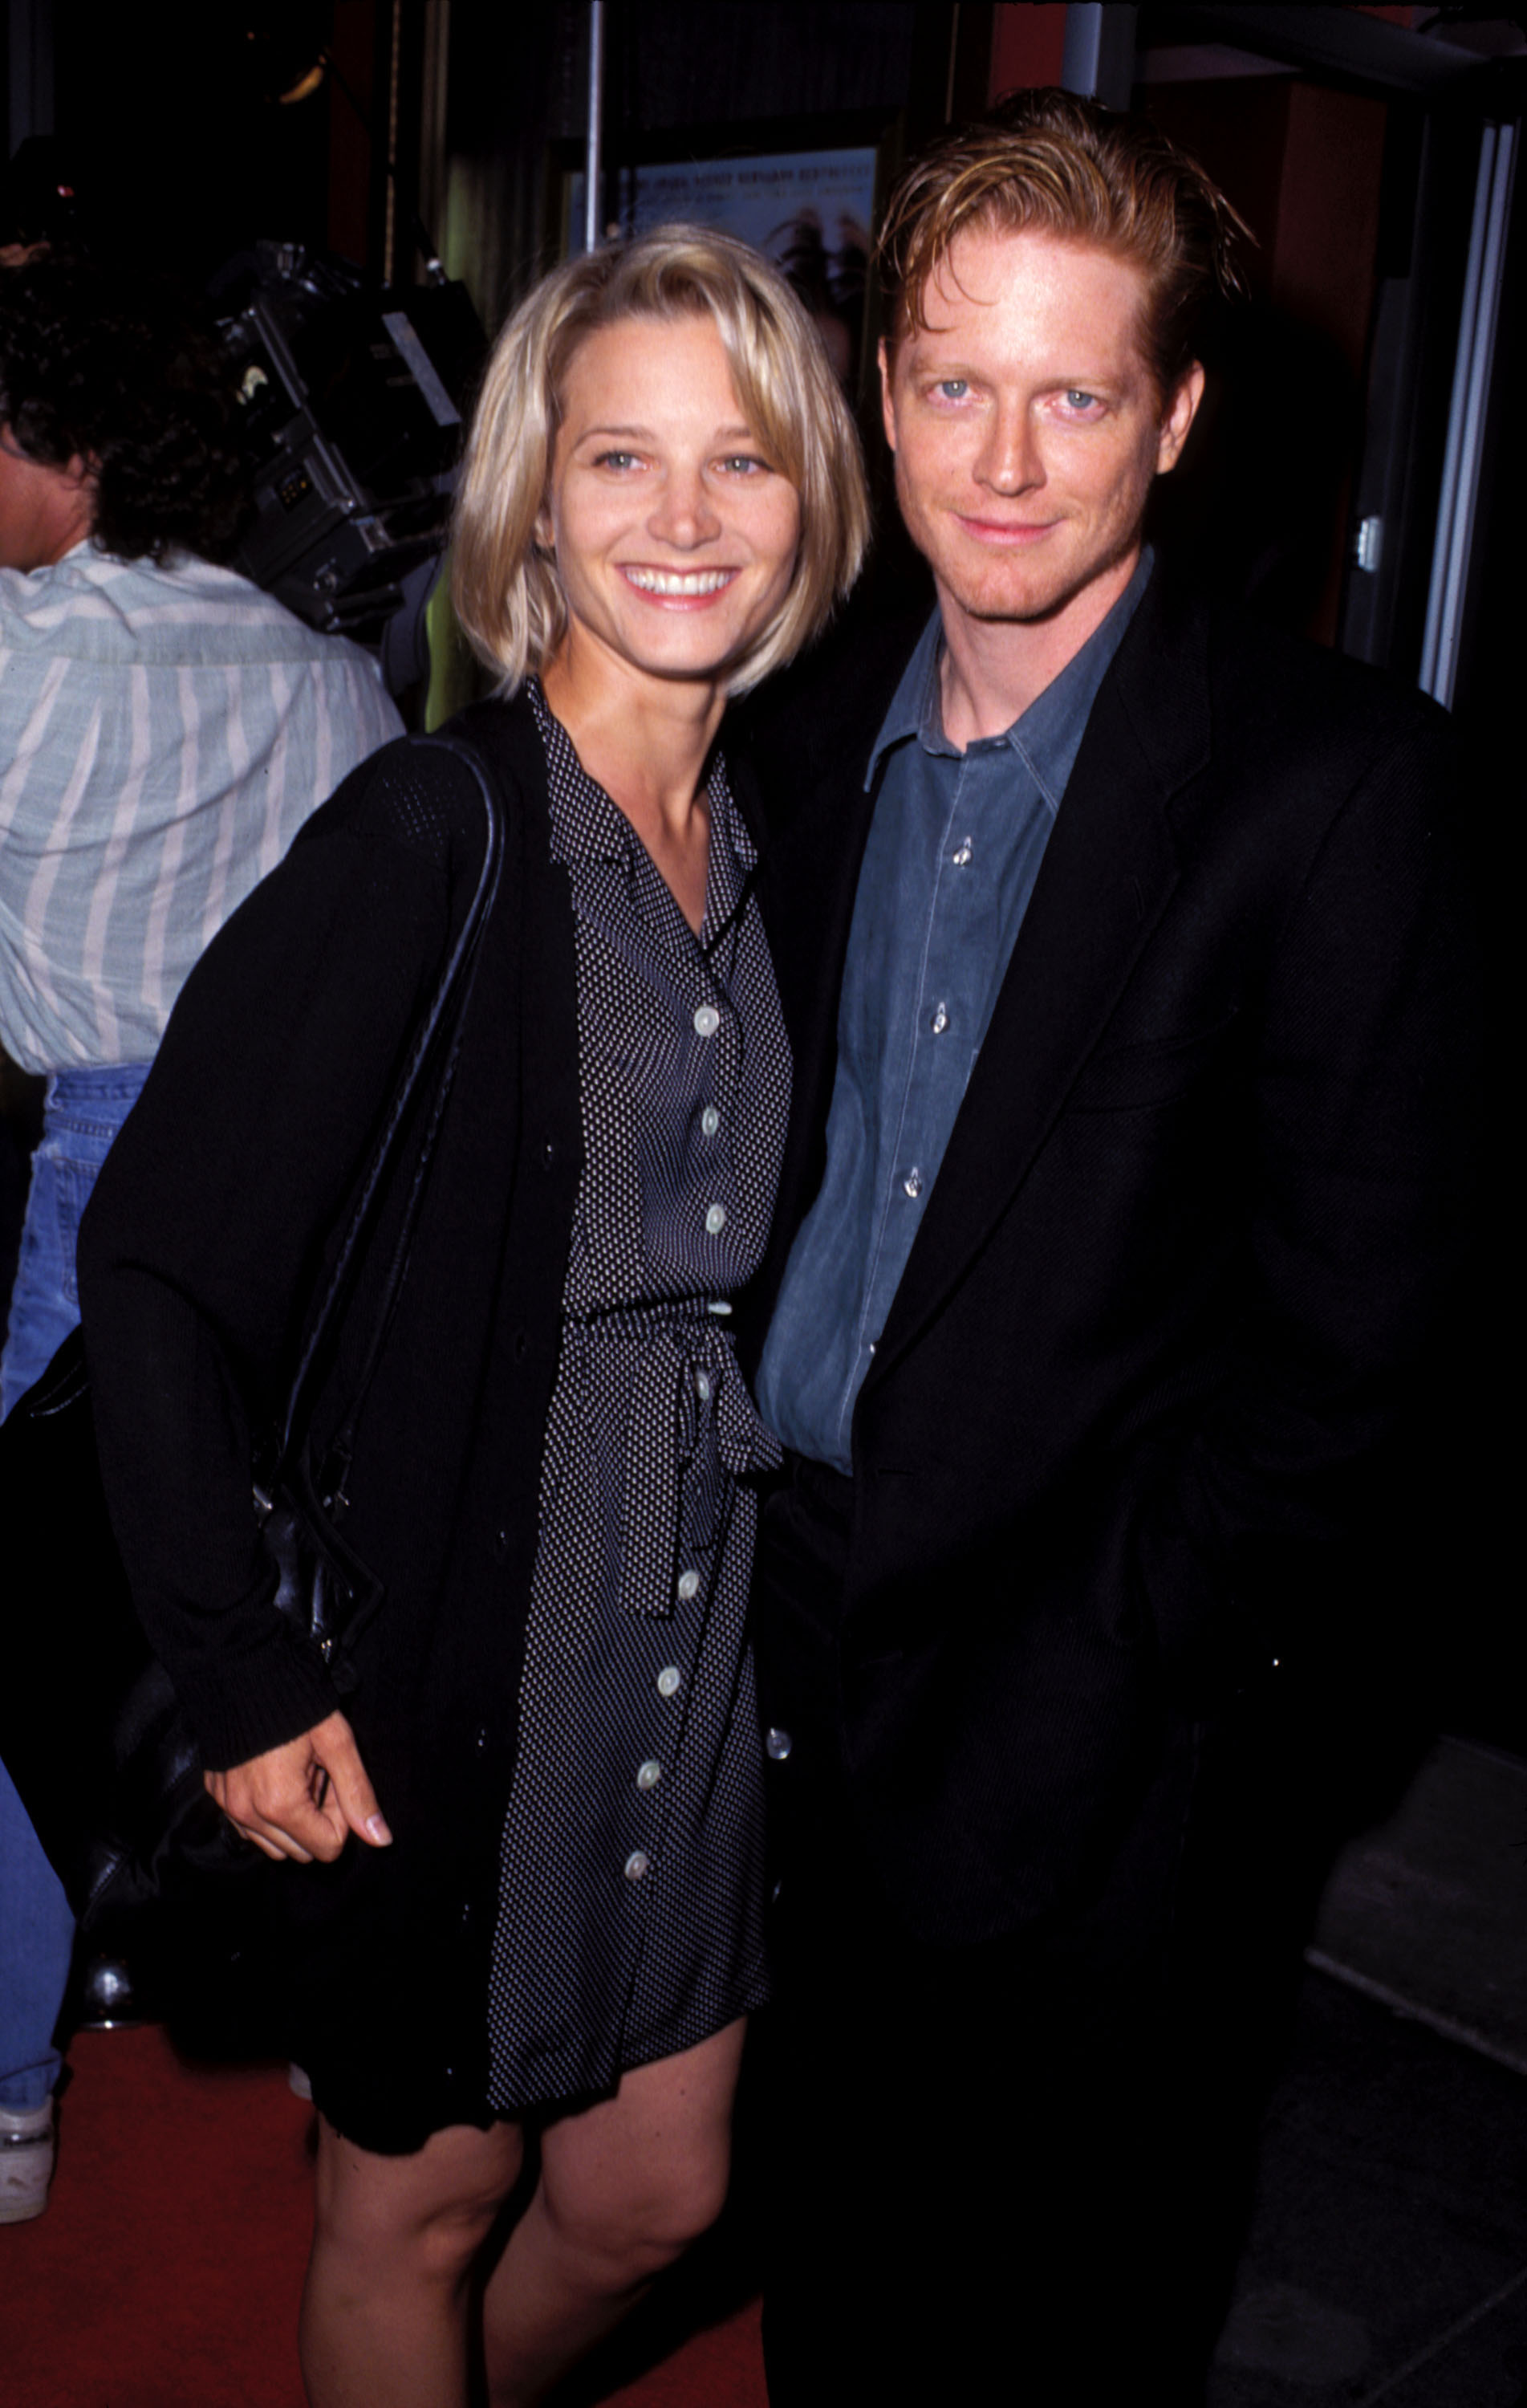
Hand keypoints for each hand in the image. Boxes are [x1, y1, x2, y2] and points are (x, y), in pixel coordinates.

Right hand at [205, 1711, 391, 1864]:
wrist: (244, 1673)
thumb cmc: (296, 1705)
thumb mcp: (337, 1745)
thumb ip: (358, 1794)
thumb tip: (381, 1839)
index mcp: (281, 1806)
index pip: (327, 1848)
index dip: (340, 1815)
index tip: (332, 1778)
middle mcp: (249, 1815)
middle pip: (302, 1851)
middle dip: (318, 1819)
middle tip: (317, 1775)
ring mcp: (229, 1808)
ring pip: (275, 1846)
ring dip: (293, 1820)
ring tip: (295, 1775)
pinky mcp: (217, 1797)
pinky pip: (249, 1829)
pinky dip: (267, 1815)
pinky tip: (273, 1777)